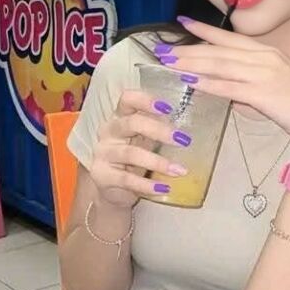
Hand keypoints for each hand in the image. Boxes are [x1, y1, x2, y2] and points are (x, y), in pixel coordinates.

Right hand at [90, 90, 188, 207]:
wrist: (113, 189)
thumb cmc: (133, 159)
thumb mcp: (145, 140)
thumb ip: (159, 129)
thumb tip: (187, 124)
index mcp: (120, 117)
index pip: (127, 99)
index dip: (146, 100)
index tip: (169, 108)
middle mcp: (109, 131)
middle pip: (131, 123)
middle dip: (159, 130)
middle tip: (184, 140)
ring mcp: (103, 153)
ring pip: (131, 153)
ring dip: (158, 162)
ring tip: (180, 171)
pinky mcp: (102, 175)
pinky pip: (126, 180)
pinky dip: (147, 185)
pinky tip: (164, 189)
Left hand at [155, 18, 289, 149]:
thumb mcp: (274, 88)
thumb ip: (250, 86)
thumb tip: (230, 93)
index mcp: (267, 53)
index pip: (230, 38)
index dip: (205, 31)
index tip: (183, 23)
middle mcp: (264, 58)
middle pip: (220, 50)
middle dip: (189, 49)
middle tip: (164, 49)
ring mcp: (264, 74)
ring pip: (220, 65)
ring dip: (192, 64)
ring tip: (170, 64)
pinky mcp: (263, 93)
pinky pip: (230, 87)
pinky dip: (208, 84)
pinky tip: (191, 83)